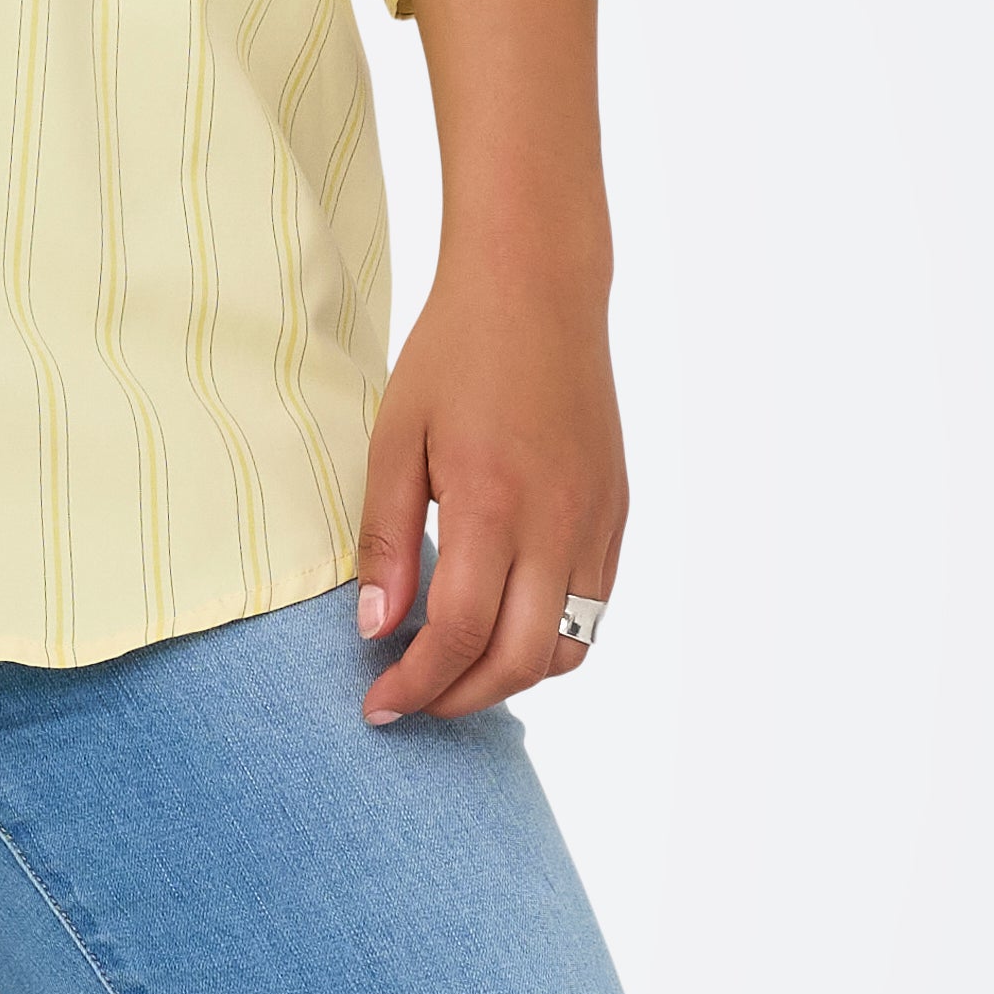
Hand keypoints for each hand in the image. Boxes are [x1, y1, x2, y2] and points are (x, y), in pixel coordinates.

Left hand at [353, 257, 624, 723]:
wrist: (539, 288)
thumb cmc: (455, 354)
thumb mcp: (395, 439)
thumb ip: (386, 541)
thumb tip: (376, 629)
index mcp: (494, 505)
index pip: (459, 635)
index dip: (416, 684)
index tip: (378, 705)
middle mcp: (558, 524)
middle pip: (519, 662)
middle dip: (460, 699)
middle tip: (412, 698)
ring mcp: (597, 521)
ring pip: (568, 649)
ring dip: (510, 676)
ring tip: (456, 667)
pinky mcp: (617, 513)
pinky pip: (594, 608)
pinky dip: (548, 638)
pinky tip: (502, 621)